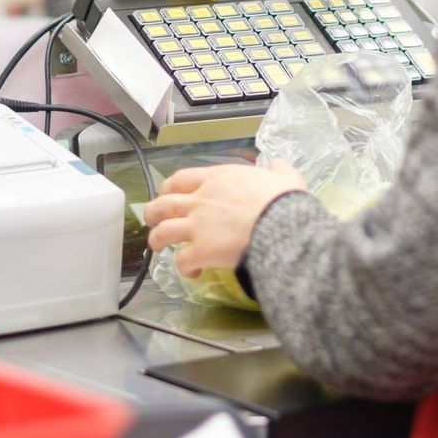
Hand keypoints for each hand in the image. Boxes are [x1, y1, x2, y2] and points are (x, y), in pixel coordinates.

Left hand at [145, 161, 307, 277]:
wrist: (283, 226)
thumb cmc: (283, 200)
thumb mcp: (284, 176)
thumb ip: (278, 170)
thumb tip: (277, 165)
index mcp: (217, 178)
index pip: (181, 179)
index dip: (169, 187)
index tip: (168, 193)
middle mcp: (200, 200)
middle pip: (163, 204)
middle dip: (153, 212)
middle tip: (153, 219)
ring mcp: (197, 226)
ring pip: (162, 232)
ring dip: (157, 240)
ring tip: (159, 247)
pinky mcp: (201, 251)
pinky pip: (182, 261)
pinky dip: (184, 268)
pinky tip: (193, 272)